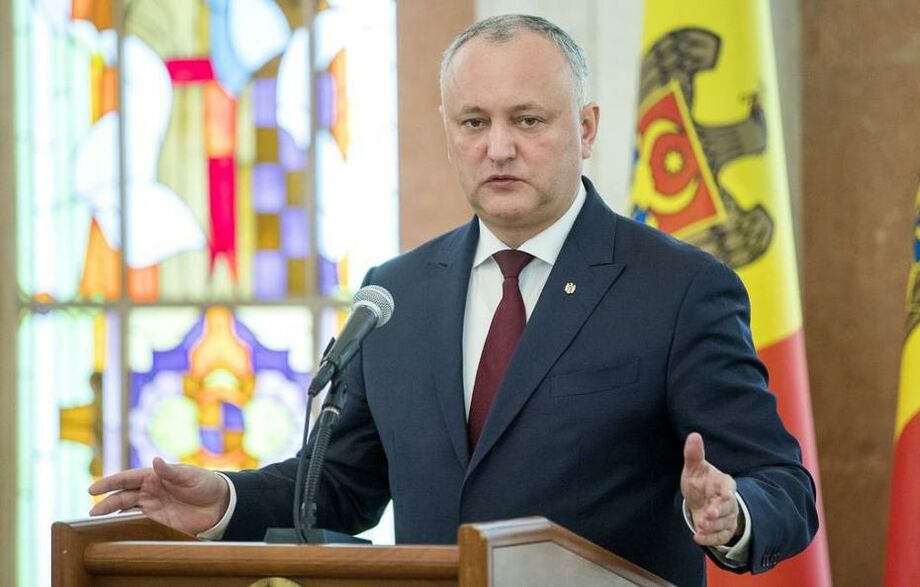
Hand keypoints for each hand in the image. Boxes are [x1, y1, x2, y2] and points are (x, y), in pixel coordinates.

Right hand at [88, 457, 229, 535]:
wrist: (219, 504)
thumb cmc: (205, 483)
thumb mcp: (190, 475)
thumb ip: (171, 471)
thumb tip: (155, 460)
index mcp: (154, 476)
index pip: (127, 478)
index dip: (109, 483)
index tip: (94, 489)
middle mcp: (149, 491)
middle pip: (122, 497)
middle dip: (106, 503)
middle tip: (93, 513)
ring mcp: (152, 506)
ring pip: (126, 511)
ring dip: (112, 516)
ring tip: (97, 522)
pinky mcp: (158, 521)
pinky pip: (138, 523)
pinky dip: (126, 526)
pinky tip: (116, 530)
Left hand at [681, 432, 741, 547]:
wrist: (700, 502)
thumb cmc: (699, 482)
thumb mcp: (694, 468)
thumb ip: (694, 455)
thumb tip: (694, 435)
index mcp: (724, 483)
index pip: (730, 487)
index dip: (727, 493)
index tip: (722, 497)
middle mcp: (729, 501)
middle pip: (728, 508)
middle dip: (719, 512)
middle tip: (708, 514)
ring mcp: (728, 517)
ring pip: (724, 523)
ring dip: (712, 526)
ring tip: (700, 525)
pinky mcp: (723, 530)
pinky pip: (721, 537)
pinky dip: (710, 539)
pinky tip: (697, 537)